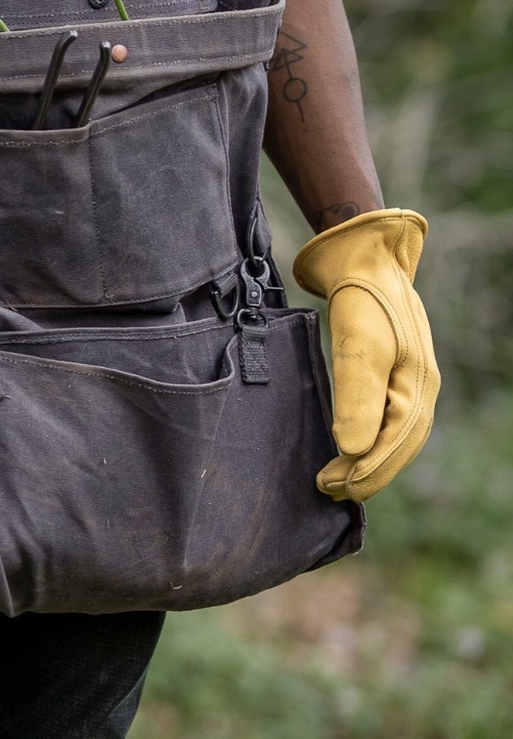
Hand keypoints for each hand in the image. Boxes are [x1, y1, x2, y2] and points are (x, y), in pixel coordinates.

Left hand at [292, 209, 439, 502]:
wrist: (365, 257)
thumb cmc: (362, 300)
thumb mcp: (357, 348)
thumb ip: (357, 398)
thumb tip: (353, 450)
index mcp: (417, 387)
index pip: (394, 446)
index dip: (366, 473)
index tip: (334, 489)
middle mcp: (420, 389)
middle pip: (398, 447)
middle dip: (365, 474)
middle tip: (327, 490)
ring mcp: (410, 380)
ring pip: (395, 437)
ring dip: (368, 461)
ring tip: (336, 479)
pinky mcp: (393, 371)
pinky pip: (388, 419)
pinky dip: (371, 440)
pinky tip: (352, 448)